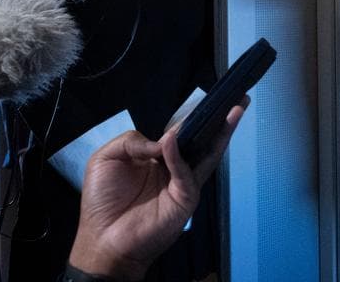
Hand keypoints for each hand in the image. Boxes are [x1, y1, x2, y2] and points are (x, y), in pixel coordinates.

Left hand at [68, 100, 247, 280]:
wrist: (103, 239)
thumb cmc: (101, 201)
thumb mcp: (106, 159)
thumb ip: (132, 141)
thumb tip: (164, 140)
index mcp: (157, 158)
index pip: (179, 133)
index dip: (192, 118)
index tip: (209, 100)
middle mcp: (174, 167)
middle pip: (202, 140)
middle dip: (220, 120)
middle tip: (237, 99)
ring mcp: (183, 183)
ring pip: (207, 154)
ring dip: (222, 132)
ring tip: (234, 111)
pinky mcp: (185, 198)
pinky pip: (185, 173)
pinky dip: (179, 157)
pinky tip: (173, 141)